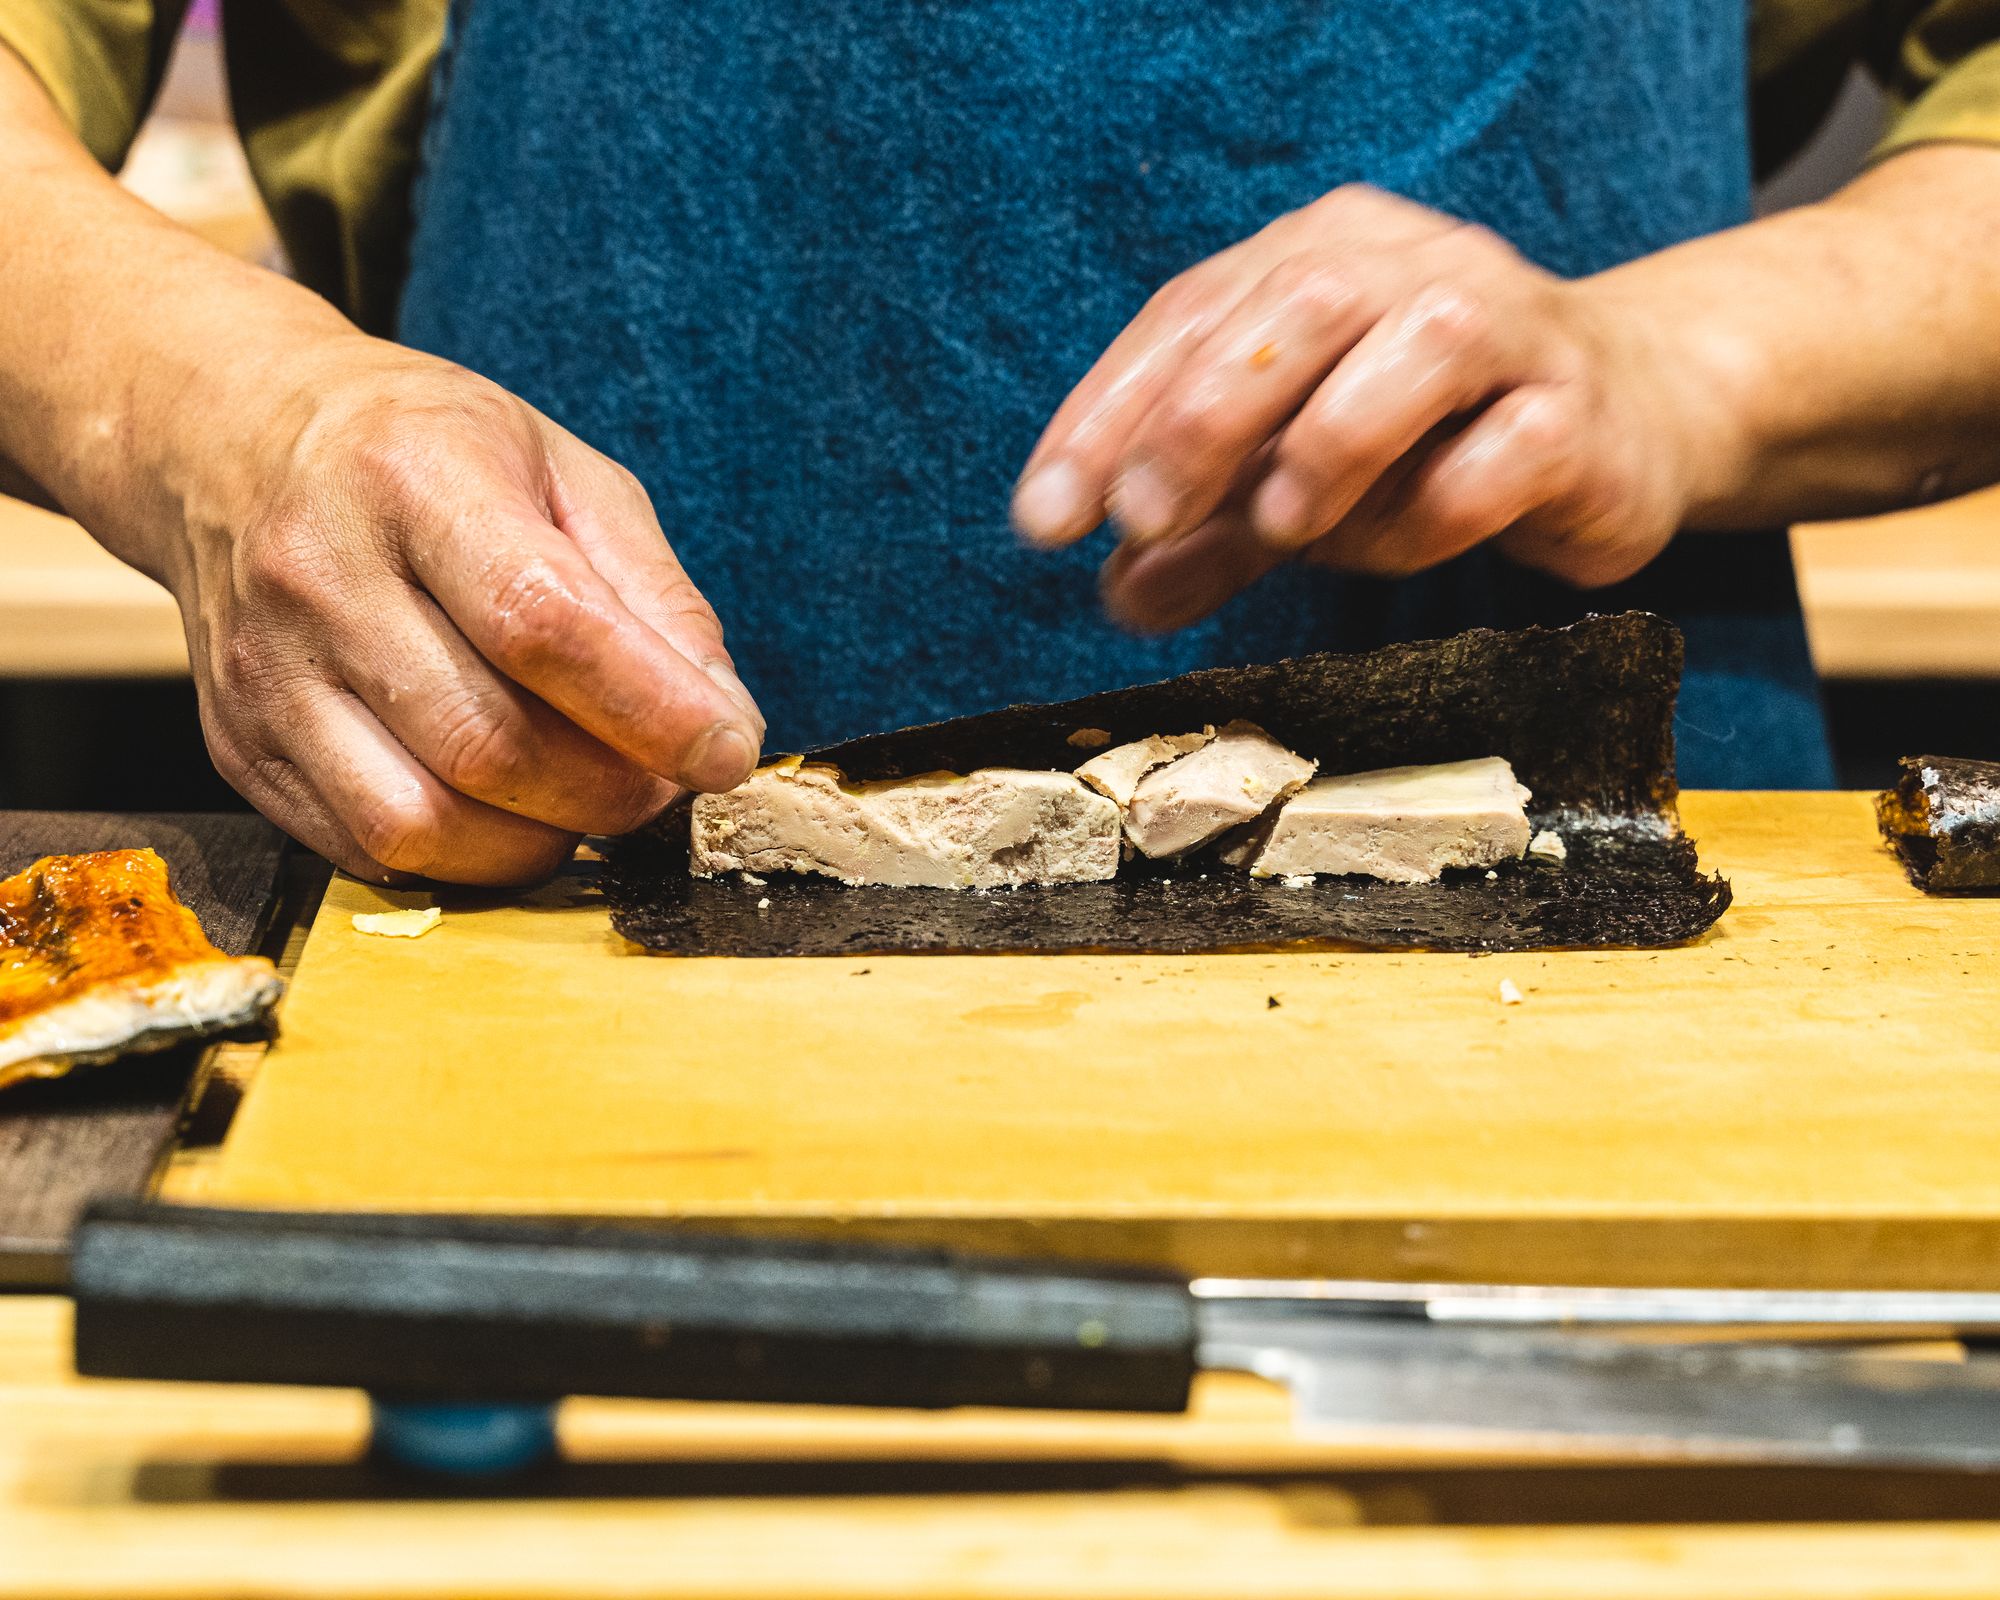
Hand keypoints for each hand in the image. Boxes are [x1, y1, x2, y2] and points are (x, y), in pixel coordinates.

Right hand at [159, 339, 763, 884]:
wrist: (230, 441)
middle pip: (489, 743)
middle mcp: (321, 576)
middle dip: (612, 789)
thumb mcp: (563, 473)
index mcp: (415, 478)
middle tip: (661, 777)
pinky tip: (505, 806)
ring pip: (423, 820)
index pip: (541, 621)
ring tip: (585, 792)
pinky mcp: (241, 748)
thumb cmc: (423, 456)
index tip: (726, 750)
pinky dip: (466, 854)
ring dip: (542, 836)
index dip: (652, 708)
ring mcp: (267, 673)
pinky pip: (367, 850)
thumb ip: (655, 595)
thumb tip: (722, 722)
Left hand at [1012, 185, 1708, 631]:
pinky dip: (1440, 509)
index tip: (1044, 519)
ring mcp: (1509, 327)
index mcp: (1317, 255)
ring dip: (1331, 446)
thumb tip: (1120, 595)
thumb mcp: (1292, 484)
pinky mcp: (1576, 411)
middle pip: (1296, 310)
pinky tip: (1412, 540)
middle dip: (1202, 418)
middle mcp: (1410, 265)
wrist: (1621, 420)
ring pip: (1418, 351)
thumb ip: (1207, 532)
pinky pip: (1505, 454)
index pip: (1191, 317)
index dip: (1106, 416)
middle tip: (1140, 517)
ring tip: (1283, 527)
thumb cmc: (1428, 439)